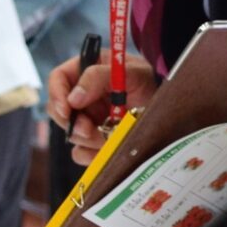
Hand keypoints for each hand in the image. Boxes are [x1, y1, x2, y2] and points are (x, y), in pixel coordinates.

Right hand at [46, 50, 158, 164]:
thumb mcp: (130, 72)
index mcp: (84, 72)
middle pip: (58, 110)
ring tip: (110, 137)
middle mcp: (81, 96)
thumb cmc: (150, 81)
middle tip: (89, 130)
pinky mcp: (94, 139)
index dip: (57, 95)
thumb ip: (98, 77)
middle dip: (73, 123)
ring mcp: (87, 119)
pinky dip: (93, 155)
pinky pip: (82, 152)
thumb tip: (73, 99)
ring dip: (88, 139)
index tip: (67, 111)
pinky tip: (108, 149)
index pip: (58, 79)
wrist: (169, 107)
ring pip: (71, 133)